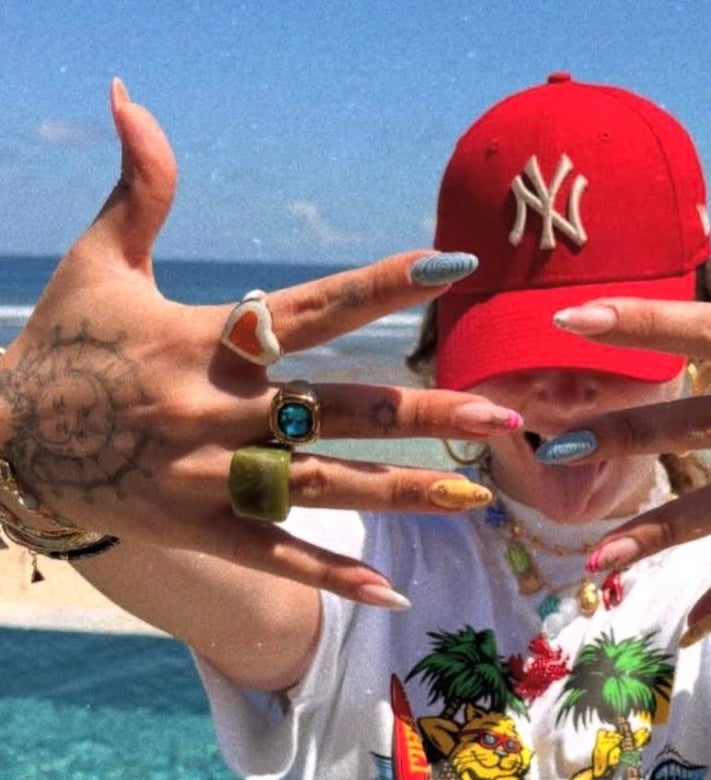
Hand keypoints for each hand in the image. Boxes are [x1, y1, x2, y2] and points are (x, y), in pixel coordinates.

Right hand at [0, 82, 518, 597]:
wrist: (2, 438)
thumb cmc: (62, 345)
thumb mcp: (97, 261)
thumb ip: (138, 188)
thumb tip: (130, 96)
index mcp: (204, 339)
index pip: (312, 307)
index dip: (383, 285)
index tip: (451, 266)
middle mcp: (216, 410)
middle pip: (338, 410)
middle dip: (424, 413)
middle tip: (503, 418)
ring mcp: (209, 477)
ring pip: (324, 487)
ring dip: (403, 494)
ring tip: (476, 498)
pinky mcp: (197, 530)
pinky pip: (275, 557)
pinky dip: (330, 577)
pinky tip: (391, 595)